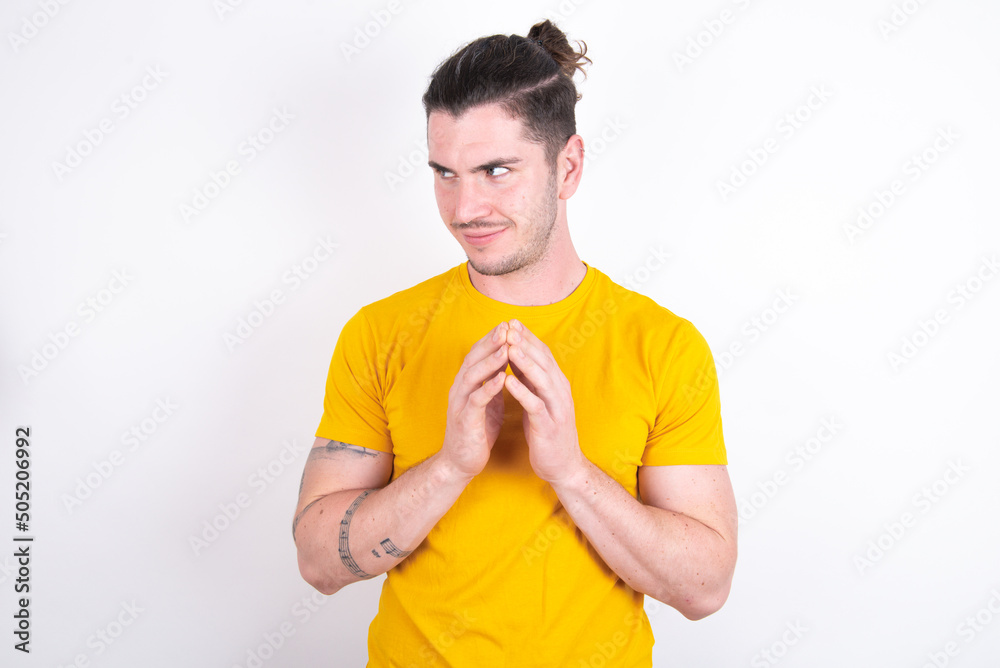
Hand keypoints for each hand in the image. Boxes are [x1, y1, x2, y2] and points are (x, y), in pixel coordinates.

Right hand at [439, 322, 509, 479]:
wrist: (461, 462)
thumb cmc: (476, 430)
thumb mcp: (487, 402)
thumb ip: (492, 382)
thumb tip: (505, 363)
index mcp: (467, 384)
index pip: (478, 354)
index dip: (491, 338)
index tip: (508, 324)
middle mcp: (460, 389)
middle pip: (473, 359)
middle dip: (491, 342)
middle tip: (507, 326)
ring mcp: (460, 404)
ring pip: (473, 376)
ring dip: (490, 361)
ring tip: (506, 347)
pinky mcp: (465, 420)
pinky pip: (476, 401)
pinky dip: (489, 388)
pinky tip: (502, 379)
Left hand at [503, 319, 586, 484]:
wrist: (563, 466)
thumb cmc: (548, 431)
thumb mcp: (539, 400)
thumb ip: (531, 379)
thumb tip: (517, 355)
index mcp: (557, 384)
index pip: (543, 354)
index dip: (528, 337)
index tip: (511, 321)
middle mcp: (560, 392)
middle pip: (543, 361)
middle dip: (525, 343)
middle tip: (509, 326)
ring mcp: (556, 408)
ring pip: (541, 379)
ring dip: (525, 361)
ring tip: (508, 346)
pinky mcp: (549, 426)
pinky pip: (535, 405)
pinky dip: (522, 391)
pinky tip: (507, 381)